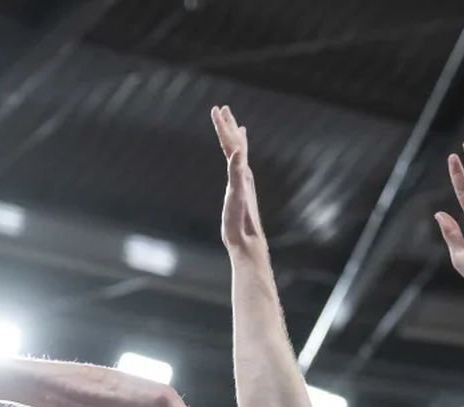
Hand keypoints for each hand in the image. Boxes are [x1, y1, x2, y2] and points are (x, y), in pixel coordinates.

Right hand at [212, 105, 266, 255]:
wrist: (247, 240)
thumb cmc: (239, 220)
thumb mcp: (236, 194)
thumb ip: (237, 171)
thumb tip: (239, 151)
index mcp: (241, 171)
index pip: (231, 142)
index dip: (222, 126)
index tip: (215, 109)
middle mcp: (244, 173)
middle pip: (236, 143)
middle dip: (228, 126)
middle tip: (223, 108)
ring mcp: (242, 182)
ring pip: (239, 154)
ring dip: (235, 138)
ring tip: (236, 126)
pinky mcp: (239, 191)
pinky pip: (238, 167)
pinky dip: (237, 157)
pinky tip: (237, 158)